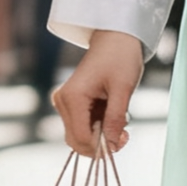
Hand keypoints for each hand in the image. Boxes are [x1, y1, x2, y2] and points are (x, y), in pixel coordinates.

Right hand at [53, 29, 144, 154]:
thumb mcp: (123, 89)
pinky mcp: (72, 102)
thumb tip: (111, 146)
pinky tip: (113, 119)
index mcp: (72, 97)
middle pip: (76, 140)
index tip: (122, 142)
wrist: (115, 38)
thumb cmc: (120, 57)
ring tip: (122, 126)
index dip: (99, 147)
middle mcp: (62, 101)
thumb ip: (115, 119)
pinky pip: (82, 125)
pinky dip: (98, 128)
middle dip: (100, 145)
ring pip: (79, 135)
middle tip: (124, 136)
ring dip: (100, 137)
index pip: (80, 137)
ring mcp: (65, 102)